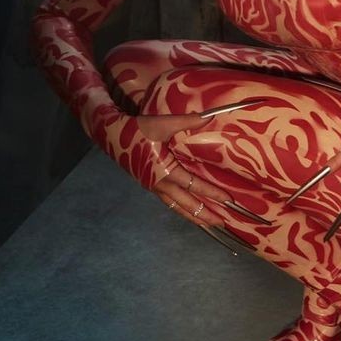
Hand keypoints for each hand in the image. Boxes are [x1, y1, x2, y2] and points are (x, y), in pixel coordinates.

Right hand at [135, 112, 270, 236]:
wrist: (112, 135)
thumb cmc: (138, 130)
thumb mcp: (163, 123)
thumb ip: (186, 122)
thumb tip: (208, 116)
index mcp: (166, 172)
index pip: (194, 186)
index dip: (213, 193)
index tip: (229, 201)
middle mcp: (160, 185)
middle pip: (187, 205)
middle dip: (205, 215)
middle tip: (222, 223)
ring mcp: (154, 187)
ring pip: (176, 207)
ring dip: (192, 216)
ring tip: (207, 224)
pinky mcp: (149, 185)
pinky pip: (169, 202)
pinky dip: (181, 209)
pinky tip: (187, 210)